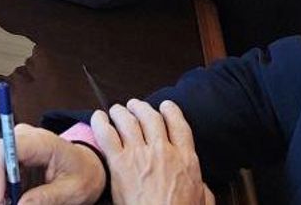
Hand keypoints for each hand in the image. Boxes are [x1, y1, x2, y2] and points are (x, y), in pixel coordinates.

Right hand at [0, 124, 106, 204]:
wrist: (88, 167)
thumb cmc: (84, 174)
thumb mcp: (73, 191)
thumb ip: (47, 198)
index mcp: (43, 142)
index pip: (9, 148)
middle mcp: (25, 138)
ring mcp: (18, 146)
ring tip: (10, 204)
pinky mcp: (14, 158)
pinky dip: (2, 190)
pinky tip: (12, 200)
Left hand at [92, 101, 213, 204]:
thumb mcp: (202, 200)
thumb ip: (201, 187)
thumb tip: (201, 184)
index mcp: (185, 159)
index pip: (178, 124)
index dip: (170, 111)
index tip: (165, 106)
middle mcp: (163, 151)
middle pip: (151, 117)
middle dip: (142, 107)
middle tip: (135, 105)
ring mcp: (140, 154)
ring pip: (128, 120)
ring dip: (121, 111)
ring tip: (117, 109)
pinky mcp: (119, 163)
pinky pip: (106, 134)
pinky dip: (100, 122)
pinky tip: (98, 117)